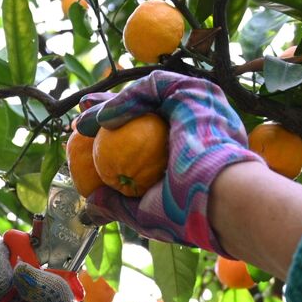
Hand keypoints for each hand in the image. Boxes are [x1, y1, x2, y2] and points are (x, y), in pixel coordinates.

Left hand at [75, 72, 262, 253]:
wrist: (221, 201)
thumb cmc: (187, 214)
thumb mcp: (145, 212)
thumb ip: (118, 204)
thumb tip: (91, 206)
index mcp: (192, 150)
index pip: (148, 134)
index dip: (115, 135)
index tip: (88, 139)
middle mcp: (198, 123)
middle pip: (145, 110)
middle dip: (108, 111)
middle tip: (80, 122)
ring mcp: (198, 105)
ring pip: (147, 94)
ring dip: (111, 105)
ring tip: (83, 124)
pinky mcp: (195, 91)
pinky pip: (152, 87)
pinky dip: (125, 99)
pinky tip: (103, 118)